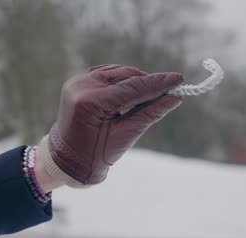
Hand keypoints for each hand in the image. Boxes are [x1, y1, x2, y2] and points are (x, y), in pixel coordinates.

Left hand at [38, 64, 183, 187]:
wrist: (66, 159)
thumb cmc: (94, 154)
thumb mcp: (125, 136)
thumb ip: (150, 113)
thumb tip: (174, 97)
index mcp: (91, 102)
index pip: (132, 88)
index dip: (157, 84)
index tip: (179, 79)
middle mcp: (82, 86)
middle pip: (125, 76)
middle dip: (148, 82)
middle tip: (169, 90)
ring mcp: (77, 82)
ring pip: (116, 72)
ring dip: (135, 80)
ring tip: (151, 94)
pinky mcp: (77, 81)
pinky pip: (105, 73)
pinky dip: (120, 79)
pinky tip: (132, 89)